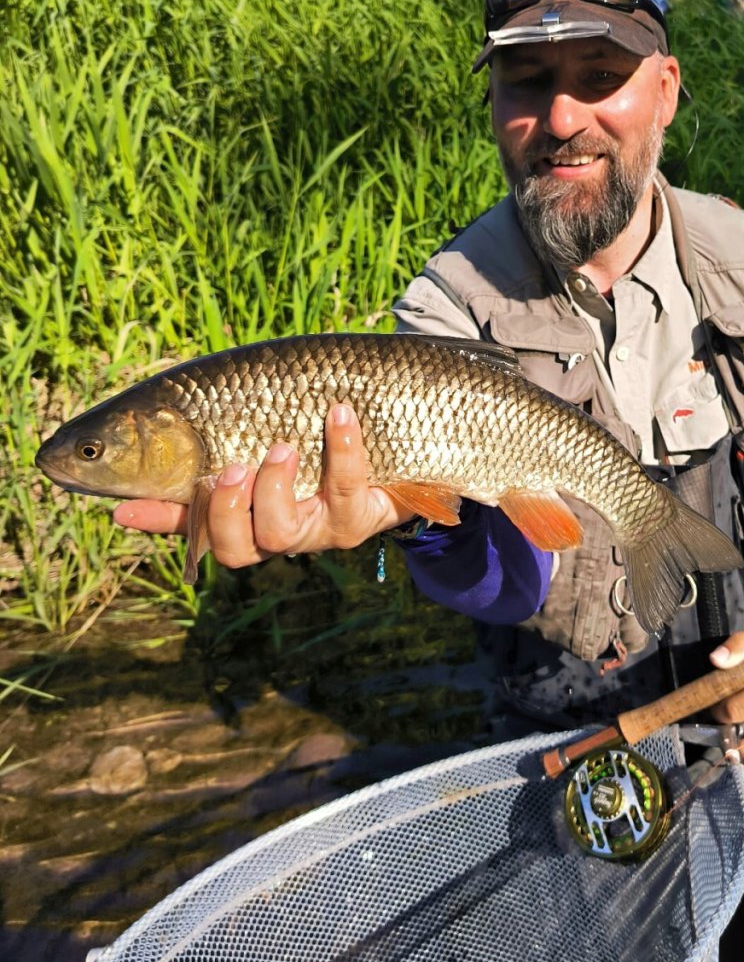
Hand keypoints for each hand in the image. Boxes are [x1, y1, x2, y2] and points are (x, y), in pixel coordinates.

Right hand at [113, 403, 410, 568]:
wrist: (404, 435)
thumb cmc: (325, 428)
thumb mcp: (275, 419)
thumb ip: (230, 422)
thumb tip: (163, 411)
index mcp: (246, 510)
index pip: (189, 523)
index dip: (157, 519)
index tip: (121, 504)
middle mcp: (276, 529)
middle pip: (235, 550)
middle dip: (224, 513)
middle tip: (230, 469)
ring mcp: (317, 528)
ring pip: (281, 533)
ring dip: (275, 487)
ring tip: (284, 446)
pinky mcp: (359, 516)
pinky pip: (346, 487)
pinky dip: (343, 446)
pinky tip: (340, 414)